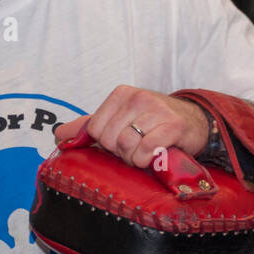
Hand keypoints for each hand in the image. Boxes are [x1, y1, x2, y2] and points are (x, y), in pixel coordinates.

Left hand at [55, 85, 210, 167]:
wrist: (195, 122)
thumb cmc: (153, 123)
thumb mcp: (120, 119)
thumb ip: (88, 127)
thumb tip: (59, 135)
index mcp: (121, 94)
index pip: (95, 128)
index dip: (105, 143)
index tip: (121, 141)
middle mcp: (138, 97)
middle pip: (110, 139)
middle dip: (120, 152)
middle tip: (136, 149)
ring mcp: (156, 110)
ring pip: (126, 145)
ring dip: (135, 158)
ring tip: (146, 153)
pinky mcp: (173, 126)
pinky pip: (146, 150)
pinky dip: (146, 160)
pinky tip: (154, 157)